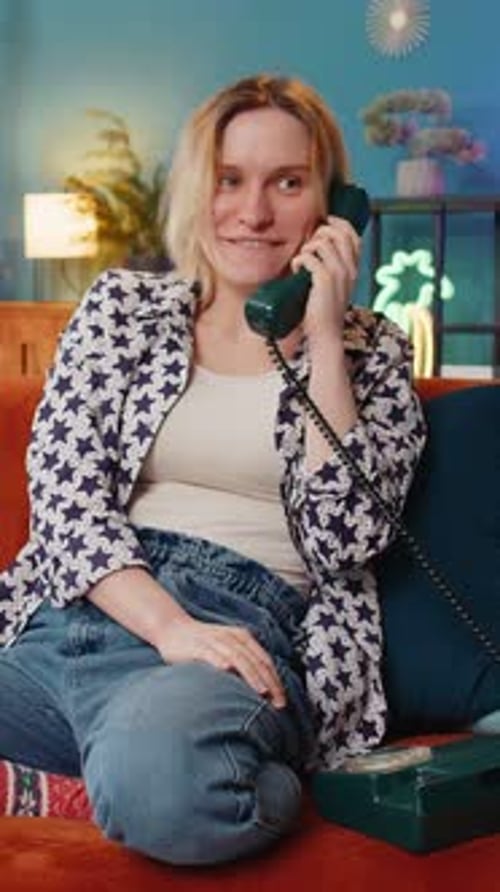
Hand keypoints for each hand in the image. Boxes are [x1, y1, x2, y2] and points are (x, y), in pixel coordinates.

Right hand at [155, 615, 286, 708]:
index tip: (282, 700)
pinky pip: (211, 654)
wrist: (173, 628)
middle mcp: (232, 638)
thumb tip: (262, 689)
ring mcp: (215, 641)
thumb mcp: (228, 648)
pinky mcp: (198, 646)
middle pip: (255, 660)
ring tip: (261, 690)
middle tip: (278, 702)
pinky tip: (226, 670)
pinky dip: (220, 661)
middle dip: (269, 682)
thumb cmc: (203, 643)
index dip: (276, 680)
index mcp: (242, 638)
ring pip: (238, 657)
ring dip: (251, 674)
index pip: (265, 660)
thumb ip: (244, 663)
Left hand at [291, 216, 360, 342]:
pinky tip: (296, 270)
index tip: (323, 223)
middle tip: (308, 248)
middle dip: (319, 233)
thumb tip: (314, 249)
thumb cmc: (324, 312)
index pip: (353, 235)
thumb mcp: (334, 287)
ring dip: (307, 248)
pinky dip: (299, 260)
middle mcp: (350, 269)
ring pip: (322, 242)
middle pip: (337, 233)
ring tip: (301, 262)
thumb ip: (331, 269)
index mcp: (354, 269)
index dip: (338, 223)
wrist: (326, 335)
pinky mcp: (324, 281)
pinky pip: (309, 257)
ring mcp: (339, 274)